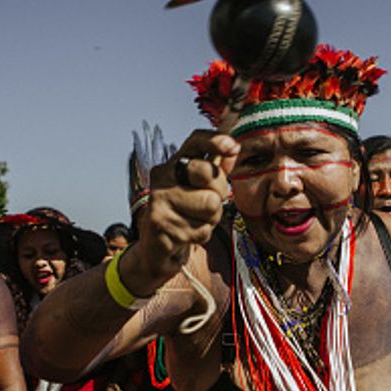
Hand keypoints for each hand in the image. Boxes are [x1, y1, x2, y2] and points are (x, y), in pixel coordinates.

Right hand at [129, 130, 239, 291]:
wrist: (156, 250)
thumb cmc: (184, 216)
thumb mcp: (201, 190)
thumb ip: (216, 170)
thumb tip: (234, 149)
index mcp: (175, 164)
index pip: (195, 141)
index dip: (215, 140)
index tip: (233, 147)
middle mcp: (163, 176)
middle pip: (209, 174)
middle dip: (219, 193)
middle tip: (209, 205)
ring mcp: (159, 199)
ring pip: (210, 205)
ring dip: (210, 220)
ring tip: (195, 222)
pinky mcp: (159, 222)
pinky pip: (201, 229)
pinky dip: (201, 236)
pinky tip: (187, 235)